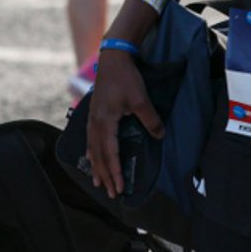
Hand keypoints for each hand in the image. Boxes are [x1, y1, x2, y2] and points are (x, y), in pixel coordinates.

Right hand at [86, 49, 164, 198]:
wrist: (113, 58)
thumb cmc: (126, 79)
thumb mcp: (141, 99)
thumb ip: (150, 120)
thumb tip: (160, 136)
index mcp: (105, 123)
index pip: (110, 154)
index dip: (115, 173)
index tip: (119, 188)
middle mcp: (95, 124)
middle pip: (98, 156)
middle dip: (105, 175)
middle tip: (110, 193)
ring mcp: (92, 118)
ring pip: (92, 149)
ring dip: (96, 166)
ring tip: (97, 181)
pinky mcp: (94, 113)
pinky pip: (90, 139)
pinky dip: (92, 152)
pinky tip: (92, 156)